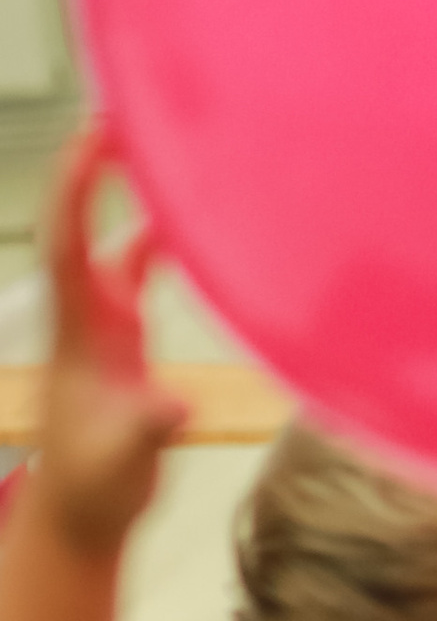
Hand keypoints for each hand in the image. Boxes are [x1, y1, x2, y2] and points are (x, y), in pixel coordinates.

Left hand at [31, 128, 187, 556]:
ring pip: (109, 241)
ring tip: (152, 144)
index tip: (92, 138)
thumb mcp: (121, 460)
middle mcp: (85, 314)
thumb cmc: (96, 486)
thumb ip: (148, 428)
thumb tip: (175, 406)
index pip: (66, 243)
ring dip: (124, 196)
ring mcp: (103, 323)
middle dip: (95, 167)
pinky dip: (159, 240)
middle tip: (123, 108)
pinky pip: (139, 272)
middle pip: (81, 223)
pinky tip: (186, 218)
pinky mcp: (124, 338)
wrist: (82, 512)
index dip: (74, 190)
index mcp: (78, 330)